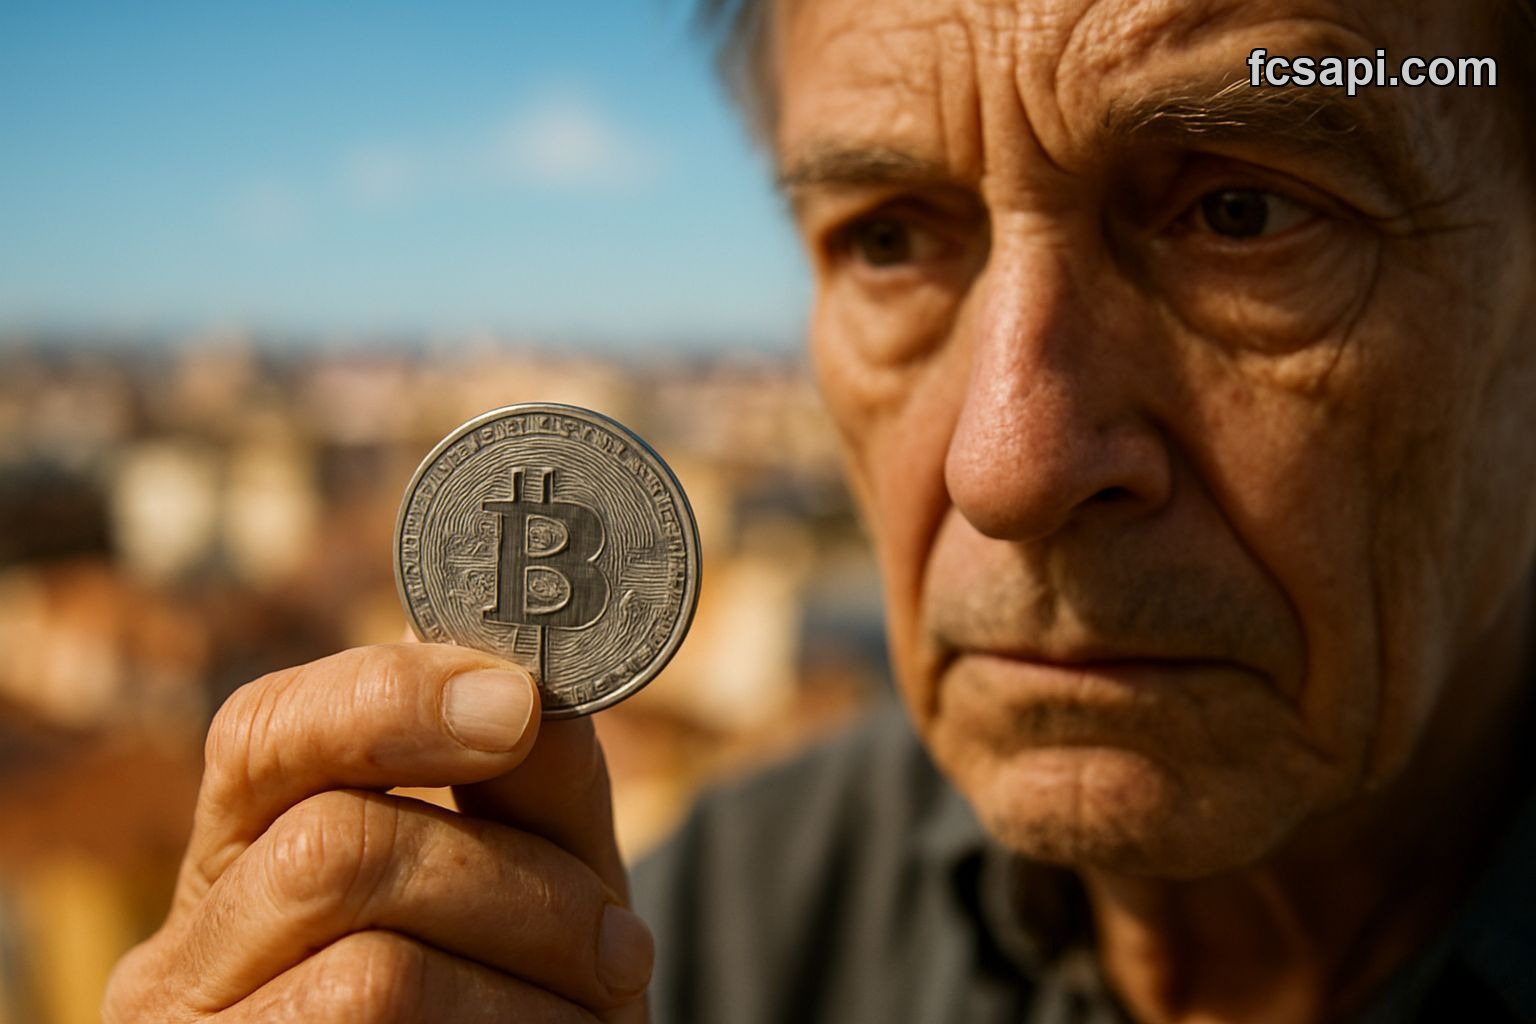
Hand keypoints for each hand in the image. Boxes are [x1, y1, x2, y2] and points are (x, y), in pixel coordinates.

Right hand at [102, 643, 650, 1021]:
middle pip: (329, 848)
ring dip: (530, 983)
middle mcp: (187, 954)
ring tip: (601, 1008)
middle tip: (618, 943)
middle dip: (513, 883)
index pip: (264, 731)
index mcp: (246, 856)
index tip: (517, 704)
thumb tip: (518, 676)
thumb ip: (529, 786)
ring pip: (370, 976)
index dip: (389, 698)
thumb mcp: (537, 878)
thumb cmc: (514, 1000)